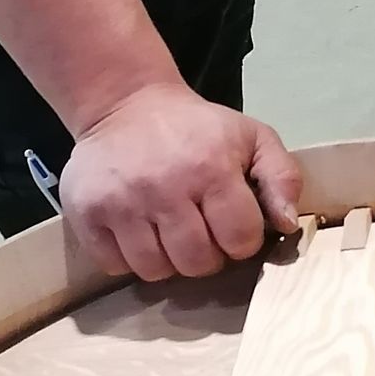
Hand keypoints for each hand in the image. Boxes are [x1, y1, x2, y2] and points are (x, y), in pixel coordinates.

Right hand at [58, 81, 303, 281]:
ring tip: (169, 232)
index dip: (242, 239)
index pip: (239, 239)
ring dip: (168, 260)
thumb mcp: (253, 137)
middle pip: (197, 263)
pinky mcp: (86, 213)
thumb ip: (281, 178)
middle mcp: (164, 188)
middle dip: (207, 255)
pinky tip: (138, 231)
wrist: (125, 105)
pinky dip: (129, 258)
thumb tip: (288, 224)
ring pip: (155, 270)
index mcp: (211, 168)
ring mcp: (121, 203)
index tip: (232, 225)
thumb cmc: (197, 128)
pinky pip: (115, 266)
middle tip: (201, 232)